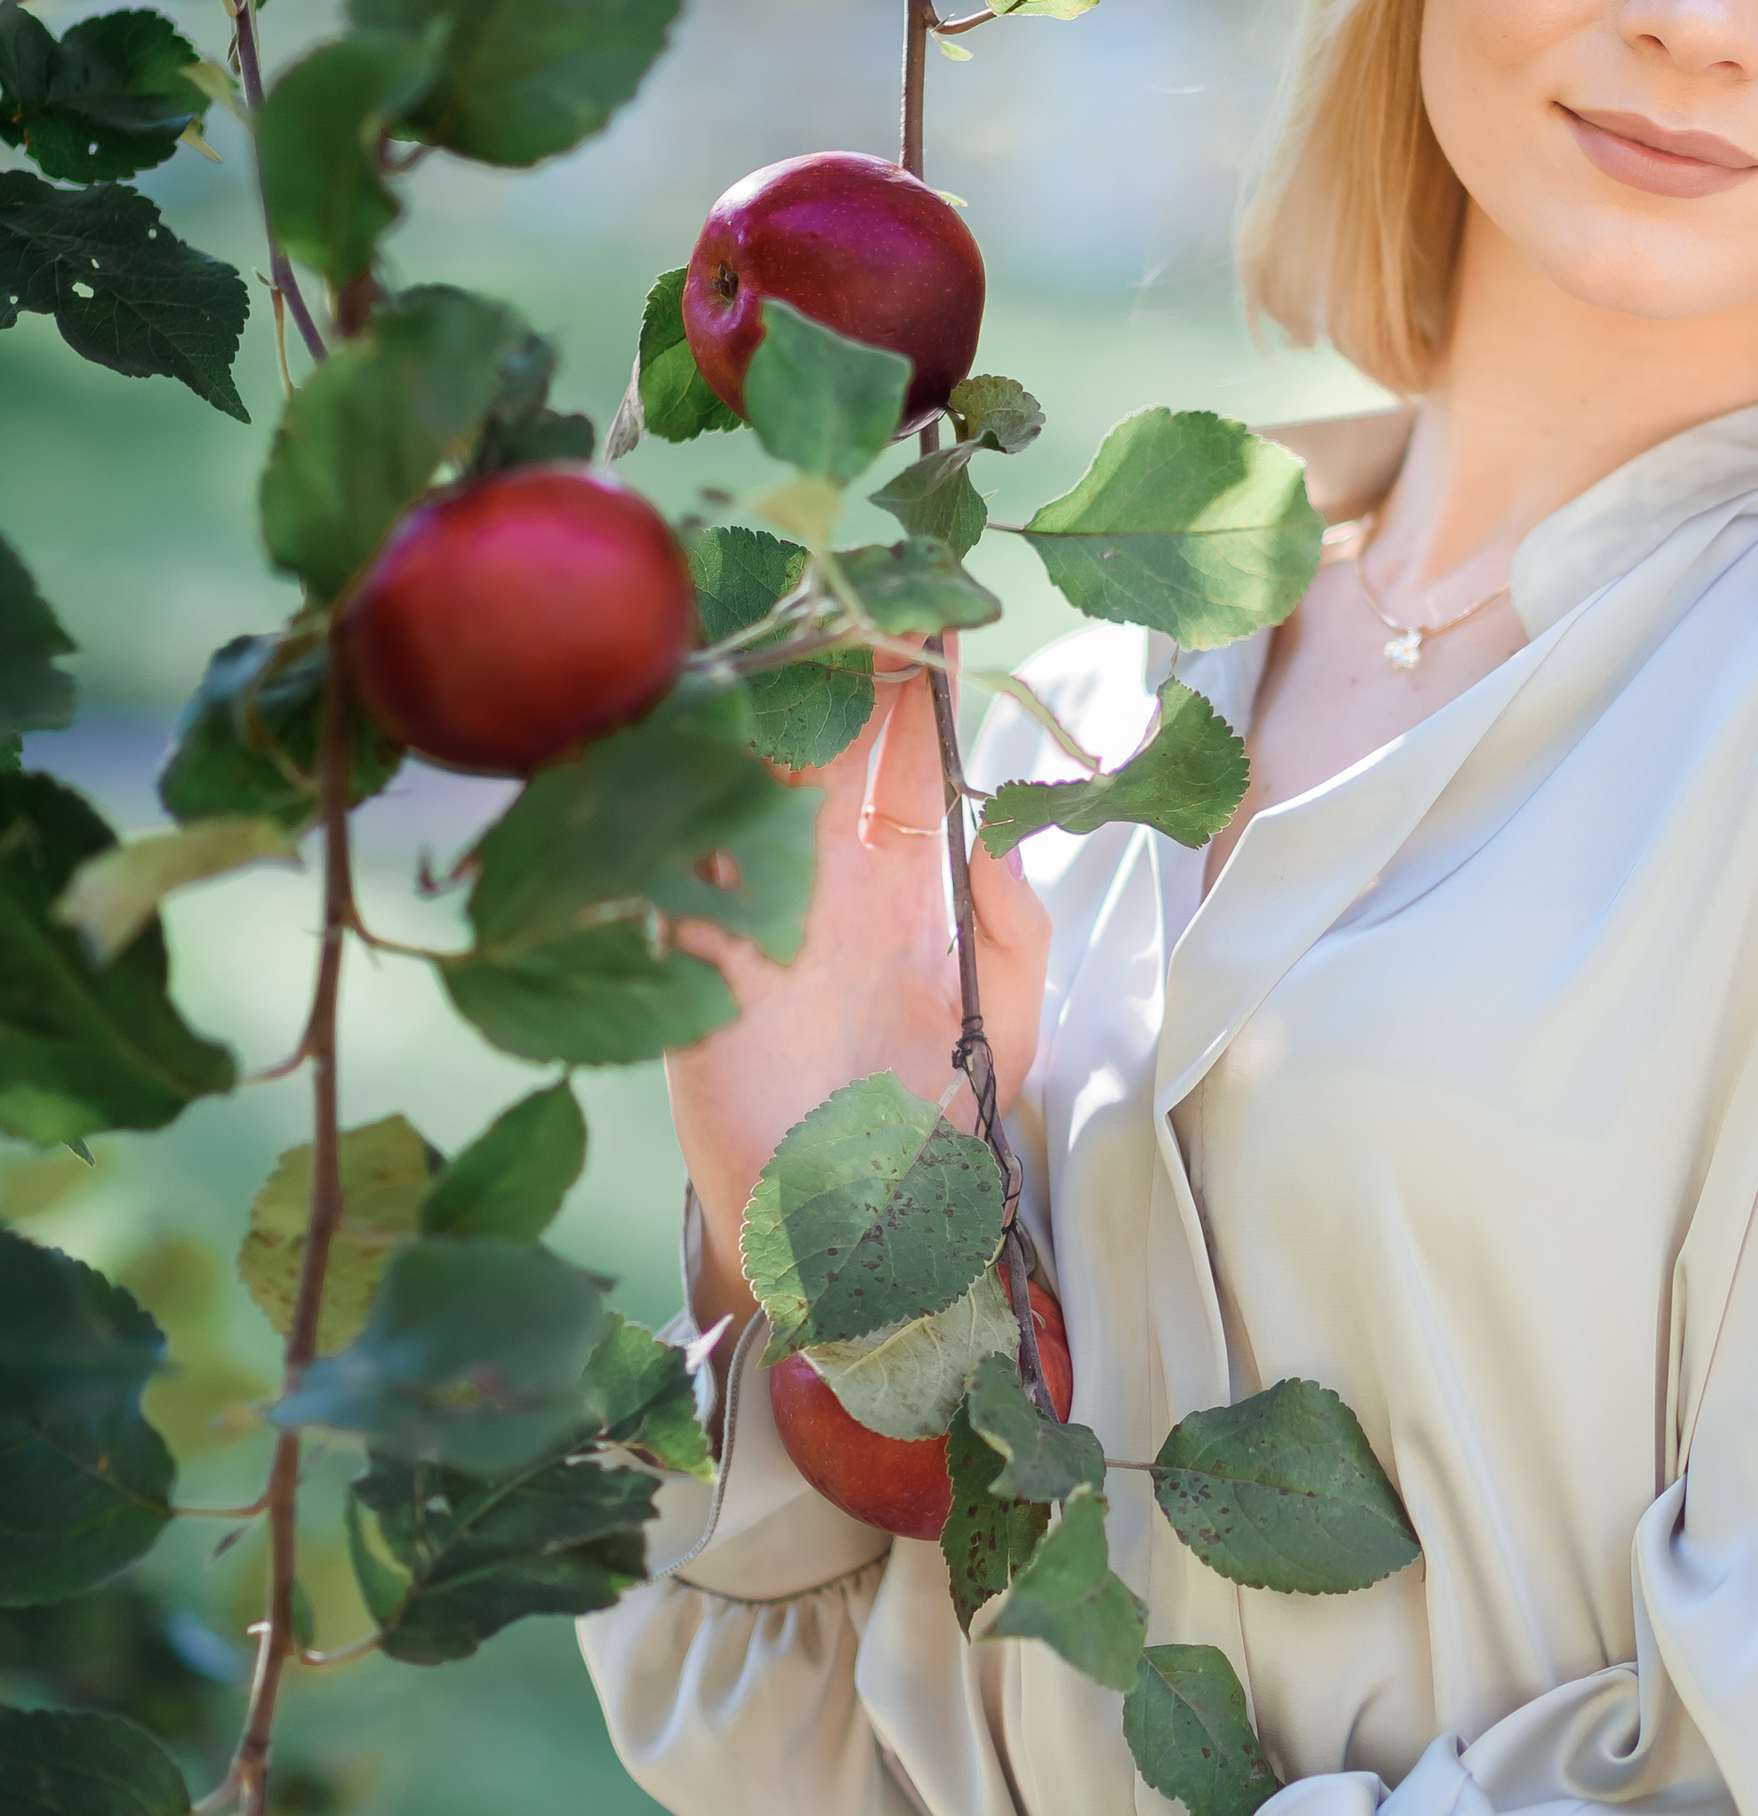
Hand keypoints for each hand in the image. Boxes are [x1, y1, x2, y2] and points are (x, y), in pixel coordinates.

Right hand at [667, 658, 1049, 1328]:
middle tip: (865, 573)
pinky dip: (690, 785)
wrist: (841, 1243)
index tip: (938, 605)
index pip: (909, 756)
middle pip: (828, 738)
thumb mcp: (1007, 1027)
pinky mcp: (696, 951)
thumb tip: (993, 833)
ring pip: (752, 772)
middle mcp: (823, 877)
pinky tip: (714, 720)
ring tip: (797, 612)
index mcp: (900, 885)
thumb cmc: (923, 1138)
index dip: (920, 683)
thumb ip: (1015, 929)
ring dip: (770, 696)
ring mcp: (755, 905)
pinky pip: (684, 852)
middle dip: (846, 655)